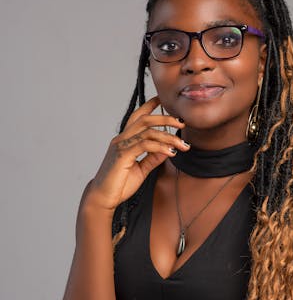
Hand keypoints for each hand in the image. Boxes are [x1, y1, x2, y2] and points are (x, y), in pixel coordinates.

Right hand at [84, 96, 189, 211]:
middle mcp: (122, 139)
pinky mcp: (122, 155)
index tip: (163, 100)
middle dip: (165, 118)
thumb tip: (167, 150)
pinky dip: (160, 147)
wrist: (103, 198)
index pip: (138, 118)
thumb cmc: (119, 184)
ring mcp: (121, 146)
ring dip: (168, 136)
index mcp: (125, 140)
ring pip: (147, 132)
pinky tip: (171, 152)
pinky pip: (144, 145)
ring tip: (182, 144)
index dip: (150, 106)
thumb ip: (153, 158)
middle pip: (145, 119)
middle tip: (182, 122)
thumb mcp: (141, 169)